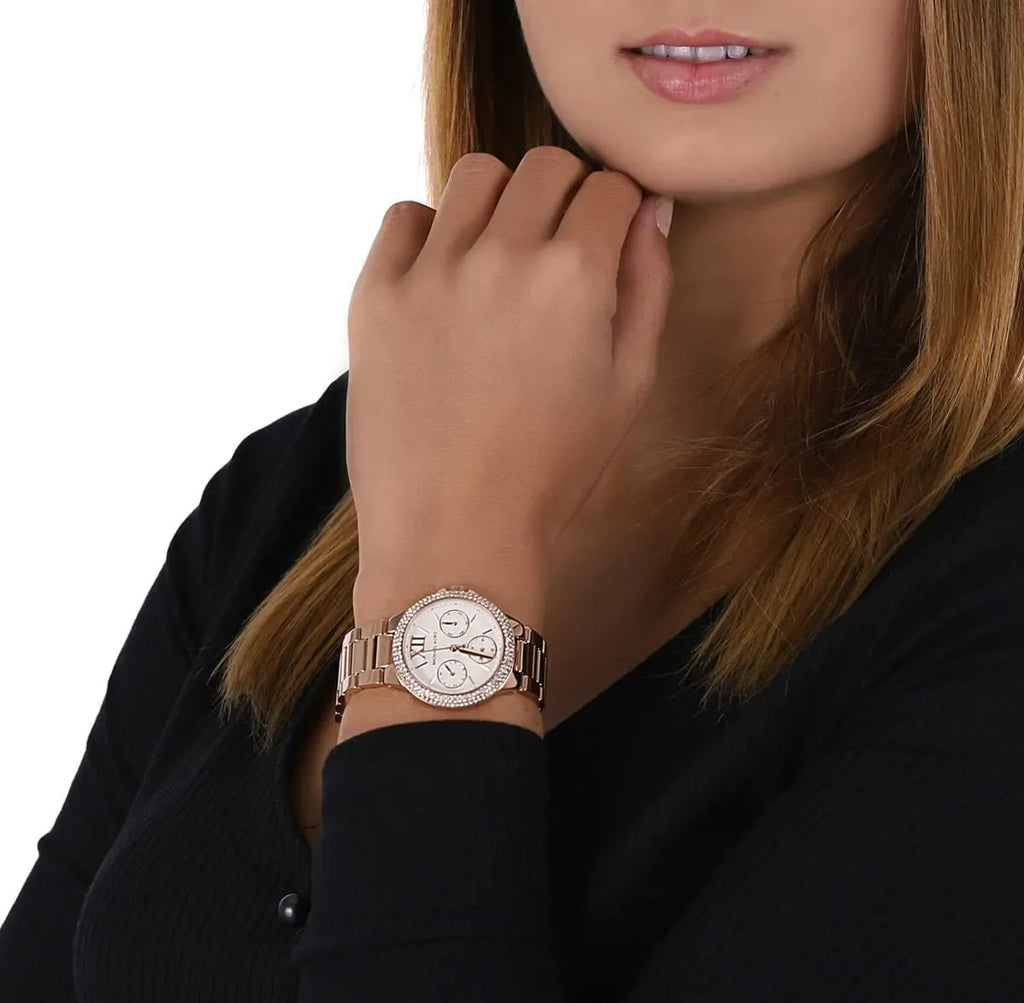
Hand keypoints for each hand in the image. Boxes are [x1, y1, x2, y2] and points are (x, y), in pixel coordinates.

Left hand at [345, 145, 673, 566]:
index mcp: (575, 276)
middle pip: (545, 168)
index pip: (609, 187)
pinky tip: (444, 278)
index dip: (618, 208)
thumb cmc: (551, 472)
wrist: (454, 533)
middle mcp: (501, 255)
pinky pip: (404, 218)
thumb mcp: (629, 386)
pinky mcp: (374, 295)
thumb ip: (648, 288)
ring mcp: (430, 271)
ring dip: (500, 201)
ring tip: (500, 258)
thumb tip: (650, 213)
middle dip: (567, 195)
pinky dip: (430, 232)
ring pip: (474, 177)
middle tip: (559, 248)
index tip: (608, 235)